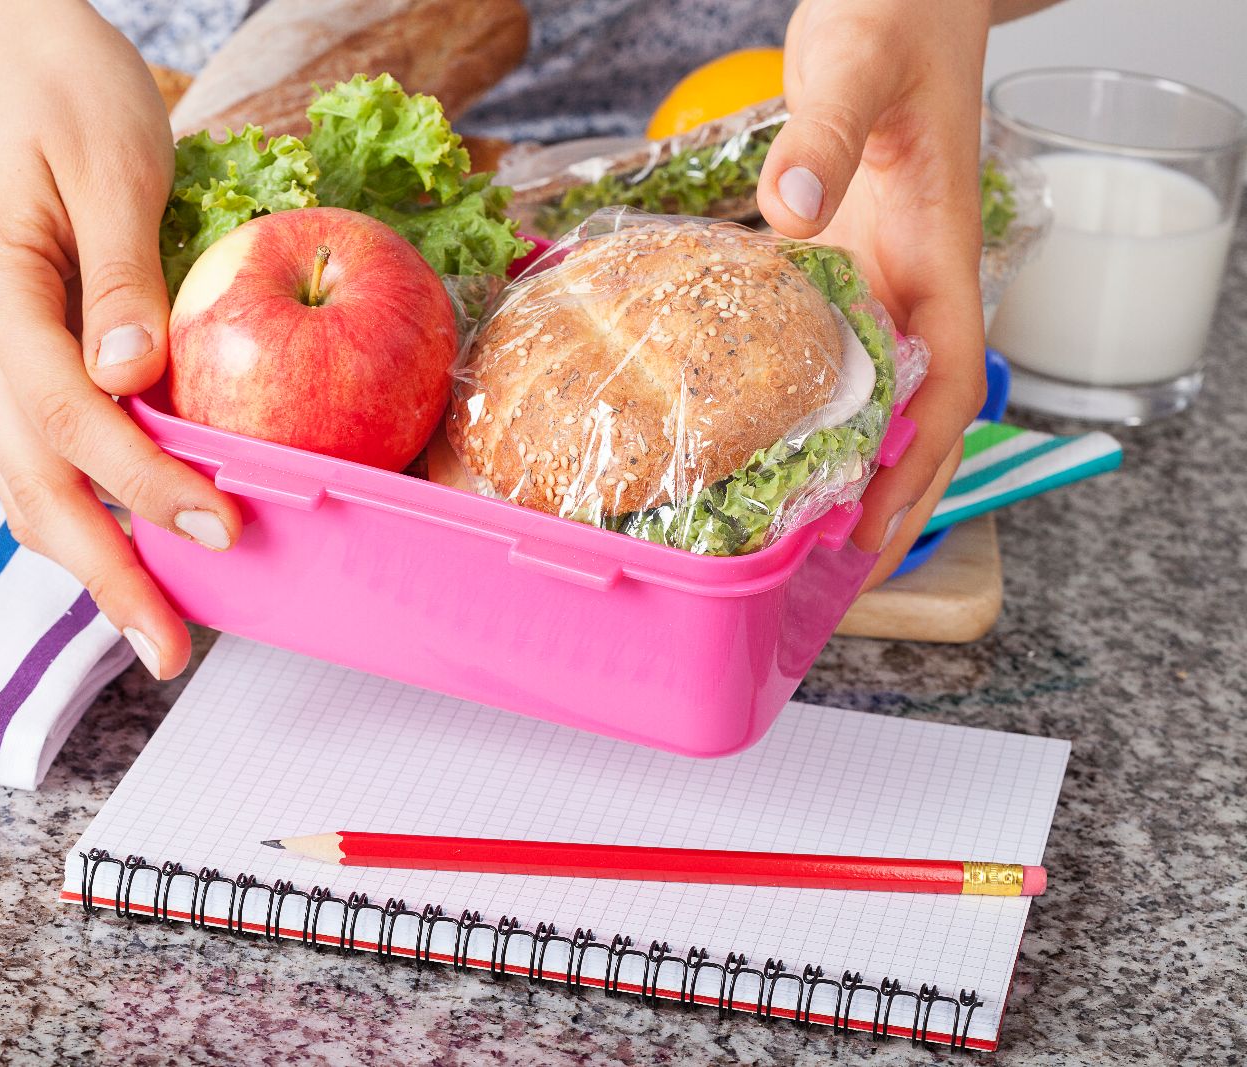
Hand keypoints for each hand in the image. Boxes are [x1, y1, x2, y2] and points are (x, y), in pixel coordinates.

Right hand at [0, 0, 240, 677]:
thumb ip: (122, 275)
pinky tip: (136, 548)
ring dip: (91, 561)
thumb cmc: (69, 95)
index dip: (146, 481)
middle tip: (169, 648)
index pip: (73, 418)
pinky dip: (88, 511)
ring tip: (157, 627)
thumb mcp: (112, 165)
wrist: (18, 57)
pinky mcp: (17, 362)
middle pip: (35, 484)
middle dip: (105, 573)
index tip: (222, 525)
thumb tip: (131, 378)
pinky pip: (44, 456)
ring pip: (29, 485)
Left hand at [757, 0, 990, 585]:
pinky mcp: (834, 250)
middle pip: (915, 412)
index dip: (920, 468)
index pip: (949, 385)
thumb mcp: (858, 65)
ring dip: (844, 457)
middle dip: (886, 493)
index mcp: (939, 250)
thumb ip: (826, 130)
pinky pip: (823, 339)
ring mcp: (874, 267)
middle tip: (834, 570)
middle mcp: (912, 275)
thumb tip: (796, 202)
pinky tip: (759, 429)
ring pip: (871, 386)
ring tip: (797, 529)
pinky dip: (802, 393)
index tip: (880, 531)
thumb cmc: (897, 13)